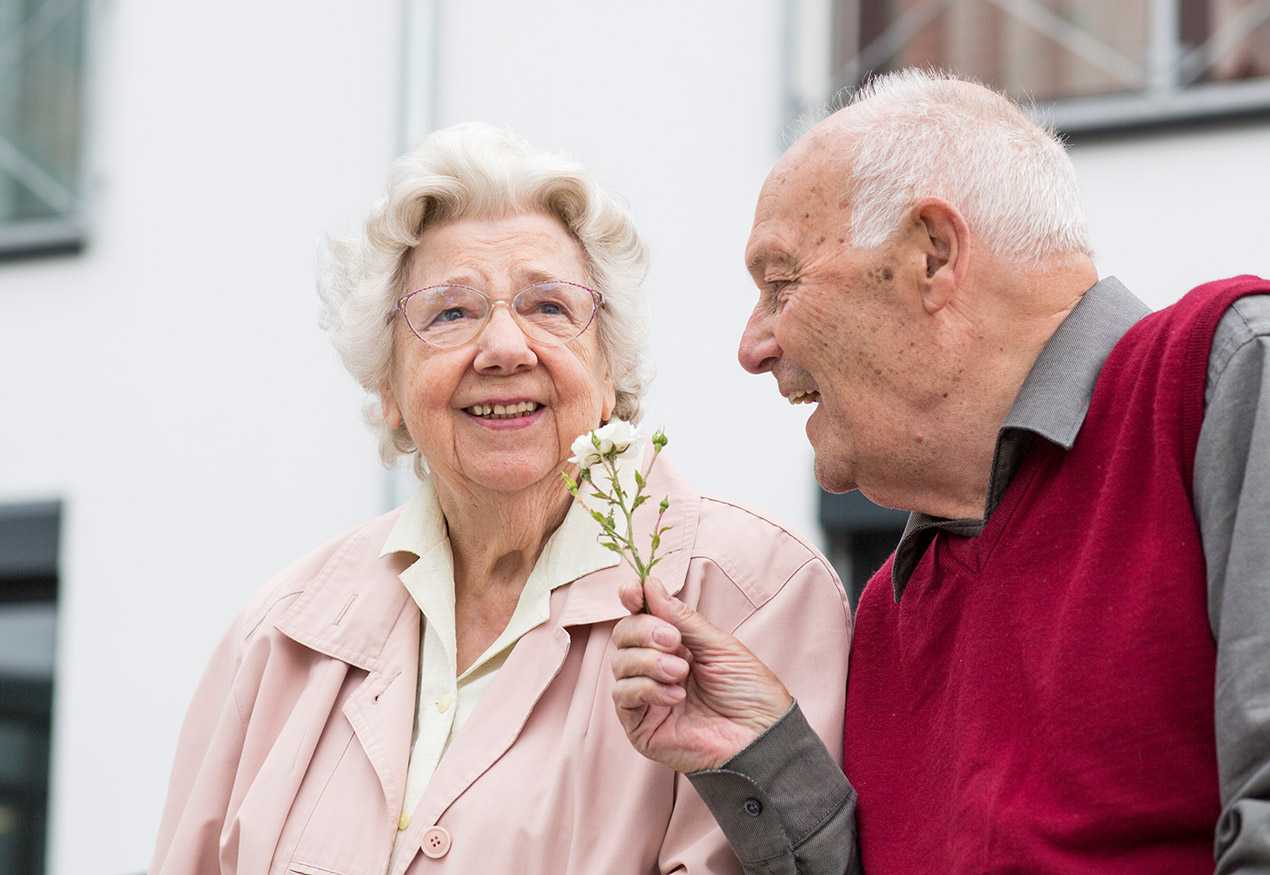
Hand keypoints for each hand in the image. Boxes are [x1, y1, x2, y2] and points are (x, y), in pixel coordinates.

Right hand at [610, 576, 793, 772]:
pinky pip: (623, 695)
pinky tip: (675, 695)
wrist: (761, 737)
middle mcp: (654, 667)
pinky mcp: (640, 725)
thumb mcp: (718, 645)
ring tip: (681, 672)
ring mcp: (645, 696)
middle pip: (623, 635)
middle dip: (644, 631)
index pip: (639, 615)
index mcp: (674, 644)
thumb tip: (650, 585)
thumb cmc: (749, 692)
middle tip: (673, 640)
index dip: (632, 599)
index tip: (633, 591)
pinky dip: (646, 688)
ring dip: (648, 661)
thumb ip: (682, 618)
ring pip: (619, 663)